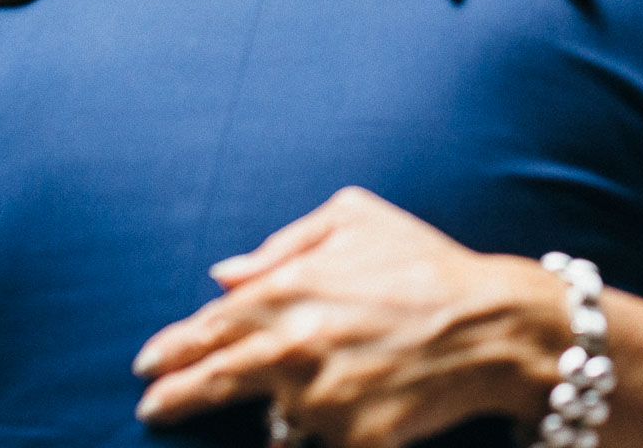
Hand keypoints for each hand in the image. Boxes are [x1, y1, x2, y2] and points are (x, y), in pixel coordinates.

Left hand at [133, 189, 563, 447]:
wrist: (495, 324)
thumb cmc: (425, 263)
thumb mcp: (356, 218)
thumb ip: (284, 244)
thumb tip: (224, 274)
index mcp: (288, 291)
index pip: (206, 328)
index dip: (170, 348)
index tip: (147, 362)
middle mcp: (294, 349)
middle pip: (209, 382)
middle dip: (172, 397)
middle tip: (151, 406)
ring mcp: (321, 401)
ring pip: (265, 421)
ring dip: (259, 416)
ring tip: (264, 409)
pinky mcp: (353, 441)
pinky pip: (310, 447)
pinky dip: (305, 440)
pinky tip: (305, 433)